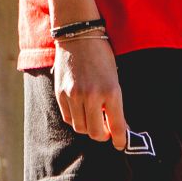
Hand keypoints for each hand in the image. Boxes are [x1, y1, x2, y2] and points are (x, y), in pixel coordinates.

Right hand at [54, 32, 131, 150]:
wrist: (78, 35)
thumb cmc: (101, 55)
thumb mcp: (114, 78)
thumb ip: (115, 102)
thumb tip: (119, 126)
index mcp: (111, 91)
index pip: (117, 126)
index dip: (120, 140)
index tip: (121, 144)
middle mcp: (92, 96)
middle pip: (96, 133)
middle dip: (103, 135)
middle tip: (107, 131)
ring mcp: (74, 96)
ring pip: (80, 128)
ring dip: (89, 128)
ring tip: (94, 119)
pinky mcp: (61, 94)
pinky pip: (68, 118)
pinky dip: (76, 119)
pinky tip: (81, 112)